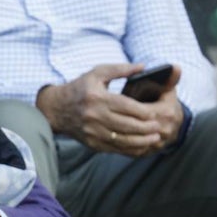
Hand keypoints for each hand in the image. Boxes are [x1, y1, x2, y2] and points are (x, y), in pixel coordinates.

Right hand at [35, 63, 182, 156]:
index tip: (157, 112)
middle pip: (128, 125)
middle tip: (161, 127)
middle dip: (147, 128)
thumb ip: (120, 69)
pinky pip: (115, 148)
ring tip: (155, 138)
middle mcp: (94, 116)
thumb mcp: (97, 73)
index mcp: (98, 98)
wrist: (55, 109)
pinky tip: (141, 145)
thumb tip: (143, 67)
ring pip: (123, 140)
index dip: (146, 112)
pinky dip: (130, 149)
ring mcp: (92, 131)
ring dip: (142, 141)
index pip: (128, 107)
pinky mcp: (92, 142)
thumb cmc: (79, 88)